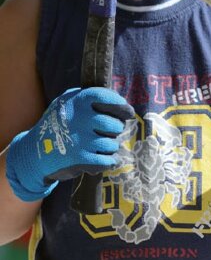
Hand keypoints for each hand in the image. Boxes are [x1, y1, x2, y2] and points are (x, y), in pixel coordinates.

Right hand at [6, 87, 133, 201]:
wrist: (33, 152)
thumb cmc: (57, 125)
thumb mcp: (66, 104)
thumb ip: (88, 100)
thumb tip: (119, 104)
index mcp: (76, 102)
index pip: (105, 97)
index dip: (120, 105)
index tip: (128, 112)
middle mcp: (79, 119)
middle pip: (114, 124)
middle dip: (116, 130)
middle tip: (110, 132)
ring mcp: (79, 139)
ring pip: (111, 144)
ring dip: (110, 147)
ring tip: (103, 147)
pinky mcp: (79, 158)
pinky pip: (106, 160)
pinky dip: (110, 162)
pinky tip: (109, 160)